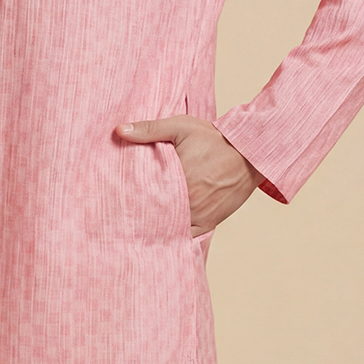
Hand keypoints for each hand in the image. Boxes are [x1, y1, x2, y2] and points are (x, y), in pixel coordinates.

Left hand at [115, 116, 259, 235]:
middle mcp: (188, 201)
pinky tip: (159, 237)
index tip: (114, 201)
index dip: (128, 200)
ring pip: (168, 229)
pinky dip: (173, 237)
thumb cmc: (214, 138)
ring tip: (134, 229)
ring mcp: (199, 215)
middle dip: (138, 216)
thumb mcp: (181, 127)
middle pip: (154, 215)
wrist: (250, 153)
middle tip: (119, 218)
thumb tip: (119, 130)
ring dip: (154, 228)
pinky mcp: (209, 223)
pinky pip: (186, 237)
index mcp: (177, 178)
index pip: (144, 196)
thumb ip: (150, 129)